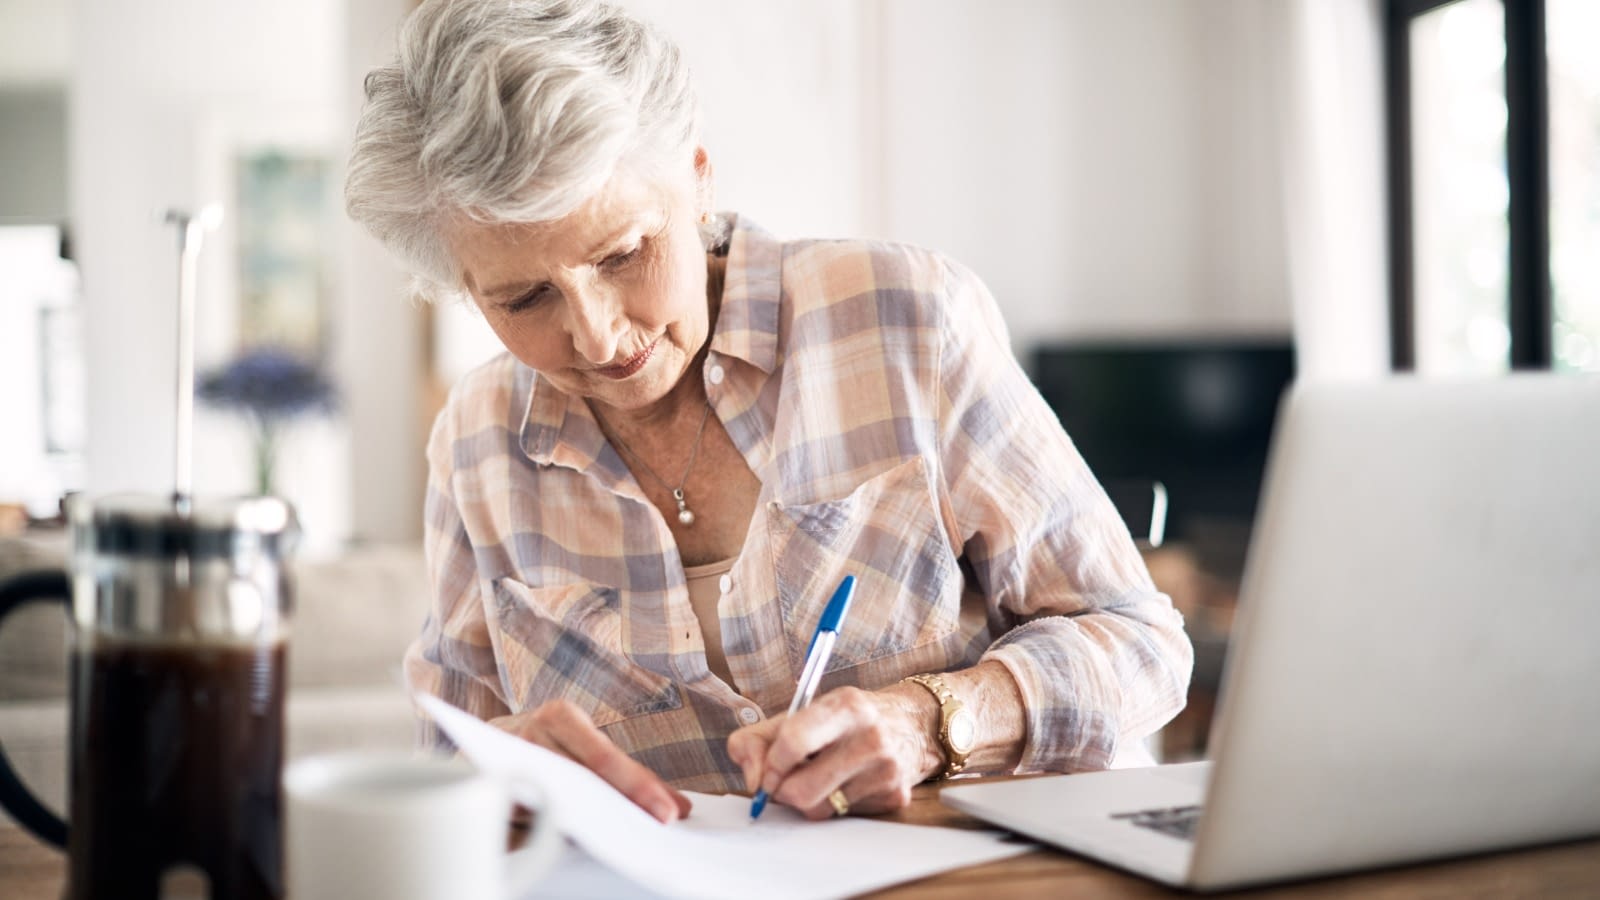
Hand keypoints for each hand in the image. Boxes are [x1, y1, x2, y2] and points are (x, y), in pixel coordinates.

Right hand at [489, 700, 691, 822]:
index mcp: (558, 715)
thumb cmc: (552, 742)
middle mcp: (531, 735)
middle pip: (585, 780)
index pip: (604, 756)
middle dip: (626, 806)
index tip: (667, 811)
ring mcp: (509, 767)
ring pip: (559, 802)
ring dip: (597, 823)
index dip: (637, 786)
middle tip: (660, 825)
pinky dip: (565, 832)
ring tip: (630, 836)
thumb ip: (629, 773)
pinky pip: (534, 820)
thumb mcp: (587, 742)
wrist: (490, 740)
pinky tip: (591, 840)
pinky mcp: (497, 796)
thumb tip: (678, 806)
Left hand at [726, 685, 940, 819]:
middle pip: (801, 790)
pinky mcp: (896, 798)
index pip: (794, 741)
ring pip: (820, 811)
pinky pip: (843, 818)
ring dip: (808, 800)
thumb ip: (758, 739)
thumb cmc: (845, 721)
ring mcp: (887, 771)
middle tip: (786, 780)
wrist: (911, 724)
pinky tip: (846, 784)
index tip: (767, 770)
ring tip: (820, 777)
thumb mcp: (802, 714)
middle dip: (783, 791)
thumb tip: (752, 780)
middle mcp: (871, 738)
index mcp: (845, 707)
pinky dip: (834, 806)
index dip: (770, 763)